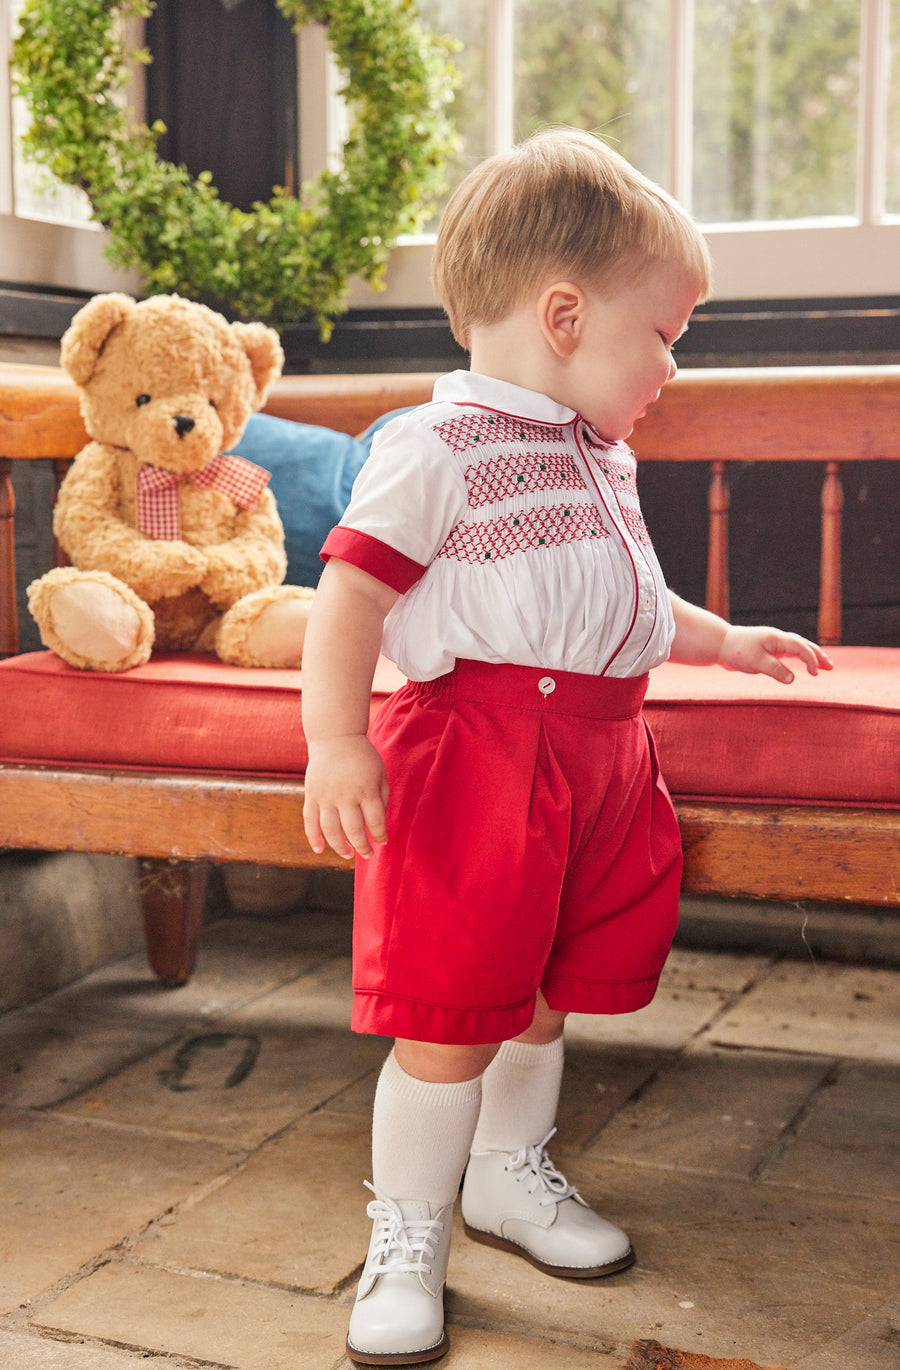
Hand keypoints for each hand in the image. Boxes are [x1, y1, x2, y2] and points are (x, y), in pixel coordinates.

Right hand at [303, 735, 388, 859]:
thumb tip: (378, 823)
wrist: (335, 737)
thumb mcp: (380, 772)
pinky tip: (320, 850)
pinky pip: (310, 821)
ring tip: (348, 854)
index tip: (383, 842)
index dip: (380, 835)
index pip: (375, 821)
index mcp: (366, 789)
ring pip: (331, 830)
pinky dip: (313, 837)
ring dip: (340, 847)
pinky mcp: (312, 795)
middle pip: (354, 829)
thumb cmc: (362, 756)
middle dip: (363, 846)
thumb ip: (381, 797)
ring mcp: (326, 796)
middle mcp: (345, 795)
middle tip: (368, 854)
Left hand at [718, 625, 833, 683]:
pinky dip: (800, 657)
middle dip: (819, 656)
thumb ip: (775, 670)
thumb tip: (792, 679)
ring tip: (825, 667)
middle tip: (831, 667)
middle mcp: (778, 638)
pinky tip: (804, 665)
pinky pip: (790, 652)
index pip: (800, 647)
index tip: (815, 673)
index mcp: (777, 638)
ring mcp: (774, 643)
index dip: (811, 660)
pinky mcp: (769, 649)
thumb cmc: (737, 652)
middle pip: (804, 644)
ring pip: (798, 647)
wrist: (721, 645)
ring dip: (812, 656)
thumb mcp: (756, 662)